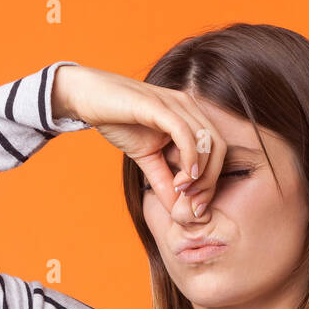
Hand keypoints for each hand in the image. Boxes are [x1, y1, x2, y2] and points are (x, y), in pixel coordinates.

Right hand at [50, 63, 226, 216]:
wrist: (90, 97)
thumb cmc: (119, 122)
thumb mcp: (147, 159)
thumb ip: (164, 183)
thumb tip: (179, 211)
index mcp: (190, 117)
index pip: (216, 151)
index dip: (211, 183)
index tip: (196, 208)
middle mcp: (188, 107)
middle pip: (219, 148)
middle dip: (210, 182)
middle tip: (194, 205)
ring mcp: (175, 104)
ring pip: (206, 141)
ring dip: (200, 174)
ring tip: (183, 192)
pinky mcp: (159, 106)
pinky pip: (184, 133)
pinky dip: (189, 158)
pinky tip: (183, 179)